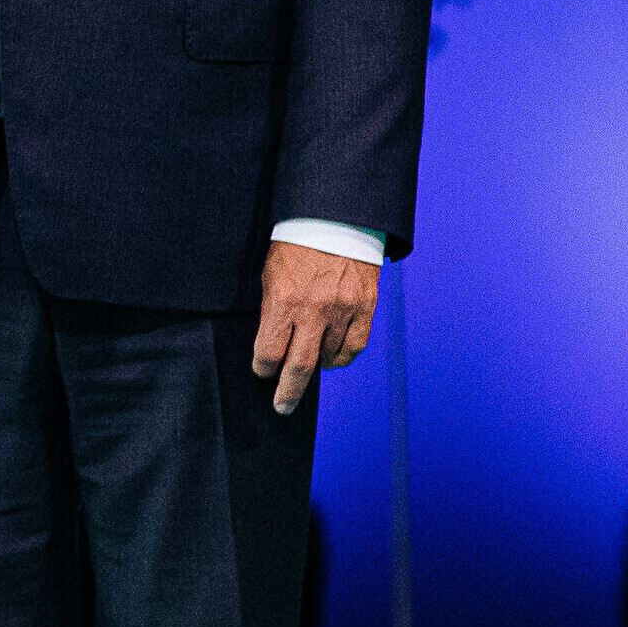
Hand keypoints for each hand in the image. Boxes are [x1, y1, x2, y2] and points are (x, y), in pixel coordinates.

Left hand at [252, 239, 379, 415]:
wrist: (336, 219)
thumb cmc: (296, 245)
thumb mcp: (270, 274)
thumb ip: (271, 311)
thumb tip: (271, 345)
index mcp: (283, 301)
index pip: (269, 352)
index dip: (263, 368)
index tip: (262, 371)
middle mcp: (313, 311)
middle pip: (298, 368)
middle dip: (287, 393)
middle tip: (281, 407)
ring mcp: (342, 311)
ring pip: (328, 358)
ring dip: (315, 366)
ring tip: (308, 363)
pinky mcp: (365, 307)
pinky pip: (354, 347)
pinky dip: (341, 357)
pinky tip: (332, 357)